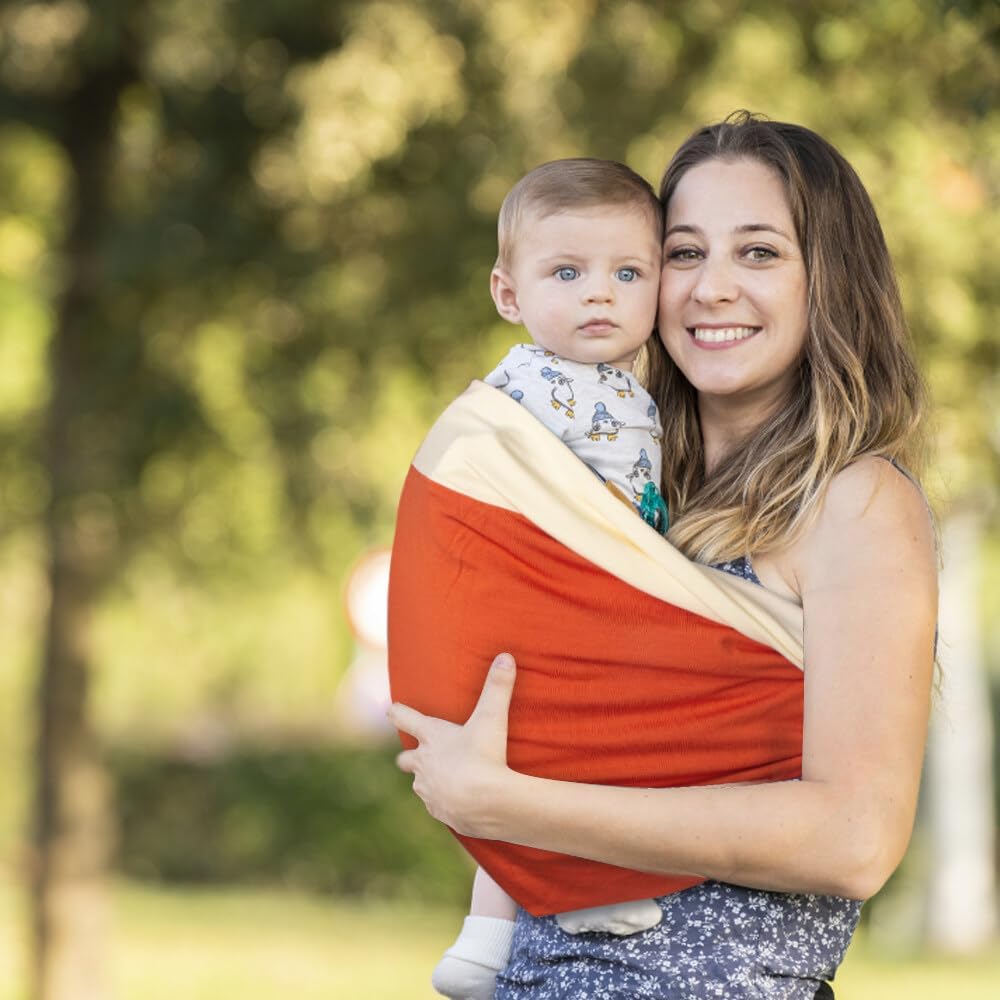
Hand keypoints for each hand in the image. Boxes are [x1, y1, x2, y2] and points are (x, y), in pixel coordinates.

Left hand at [390, 653, 516, 836]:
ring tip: (447, 780)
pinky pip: (437, 807)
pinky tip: (461, 802)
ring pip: (420, 785)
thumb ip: (498, 686)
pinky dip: (445, 802)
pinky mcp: (440, 813)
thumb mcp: (492, 717)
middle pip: (404, 759)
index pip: (403, 718)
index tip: (391, 709)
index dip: (397, 712)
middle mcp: (423, 764)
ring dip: (429, 780)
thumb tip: (506, 656)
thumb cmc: (485, 756)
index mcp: (431, 737)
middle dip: (407, 757)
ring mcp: (429, 791)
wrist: (486, 803)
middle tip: (413, 755)